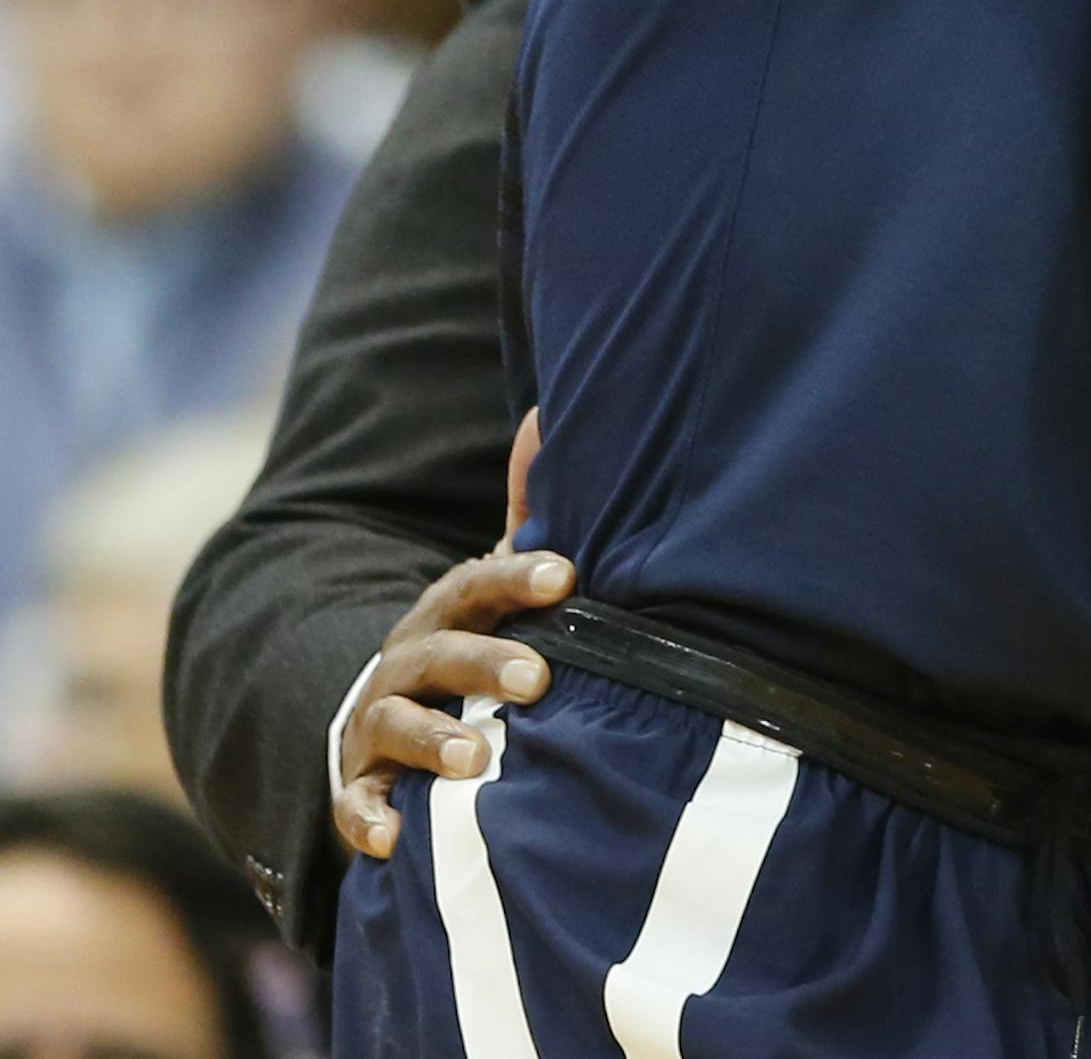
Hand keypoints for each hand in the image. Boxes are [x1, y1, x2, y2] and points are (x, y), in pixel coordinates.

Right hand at [335, 409, 571, 859]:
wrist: (373, 723)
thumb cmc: (460, 650)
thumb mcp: (486, 590)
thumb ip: (521, 520)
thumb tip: (545, 420)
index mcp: (444, 614)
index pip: (477, 584)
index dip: (519, 577)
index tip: (569, 576)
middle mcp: (403, 662)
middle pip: (441, 655)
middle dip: (487, 664)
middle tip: (540, 678)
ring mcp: (374, 725)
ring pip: (397, 725)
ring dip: (435, 741)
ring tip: (478, 759)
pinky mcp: (355, 789)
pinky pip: (354, 807)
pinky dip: (369, 822)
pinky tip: (395, 838)